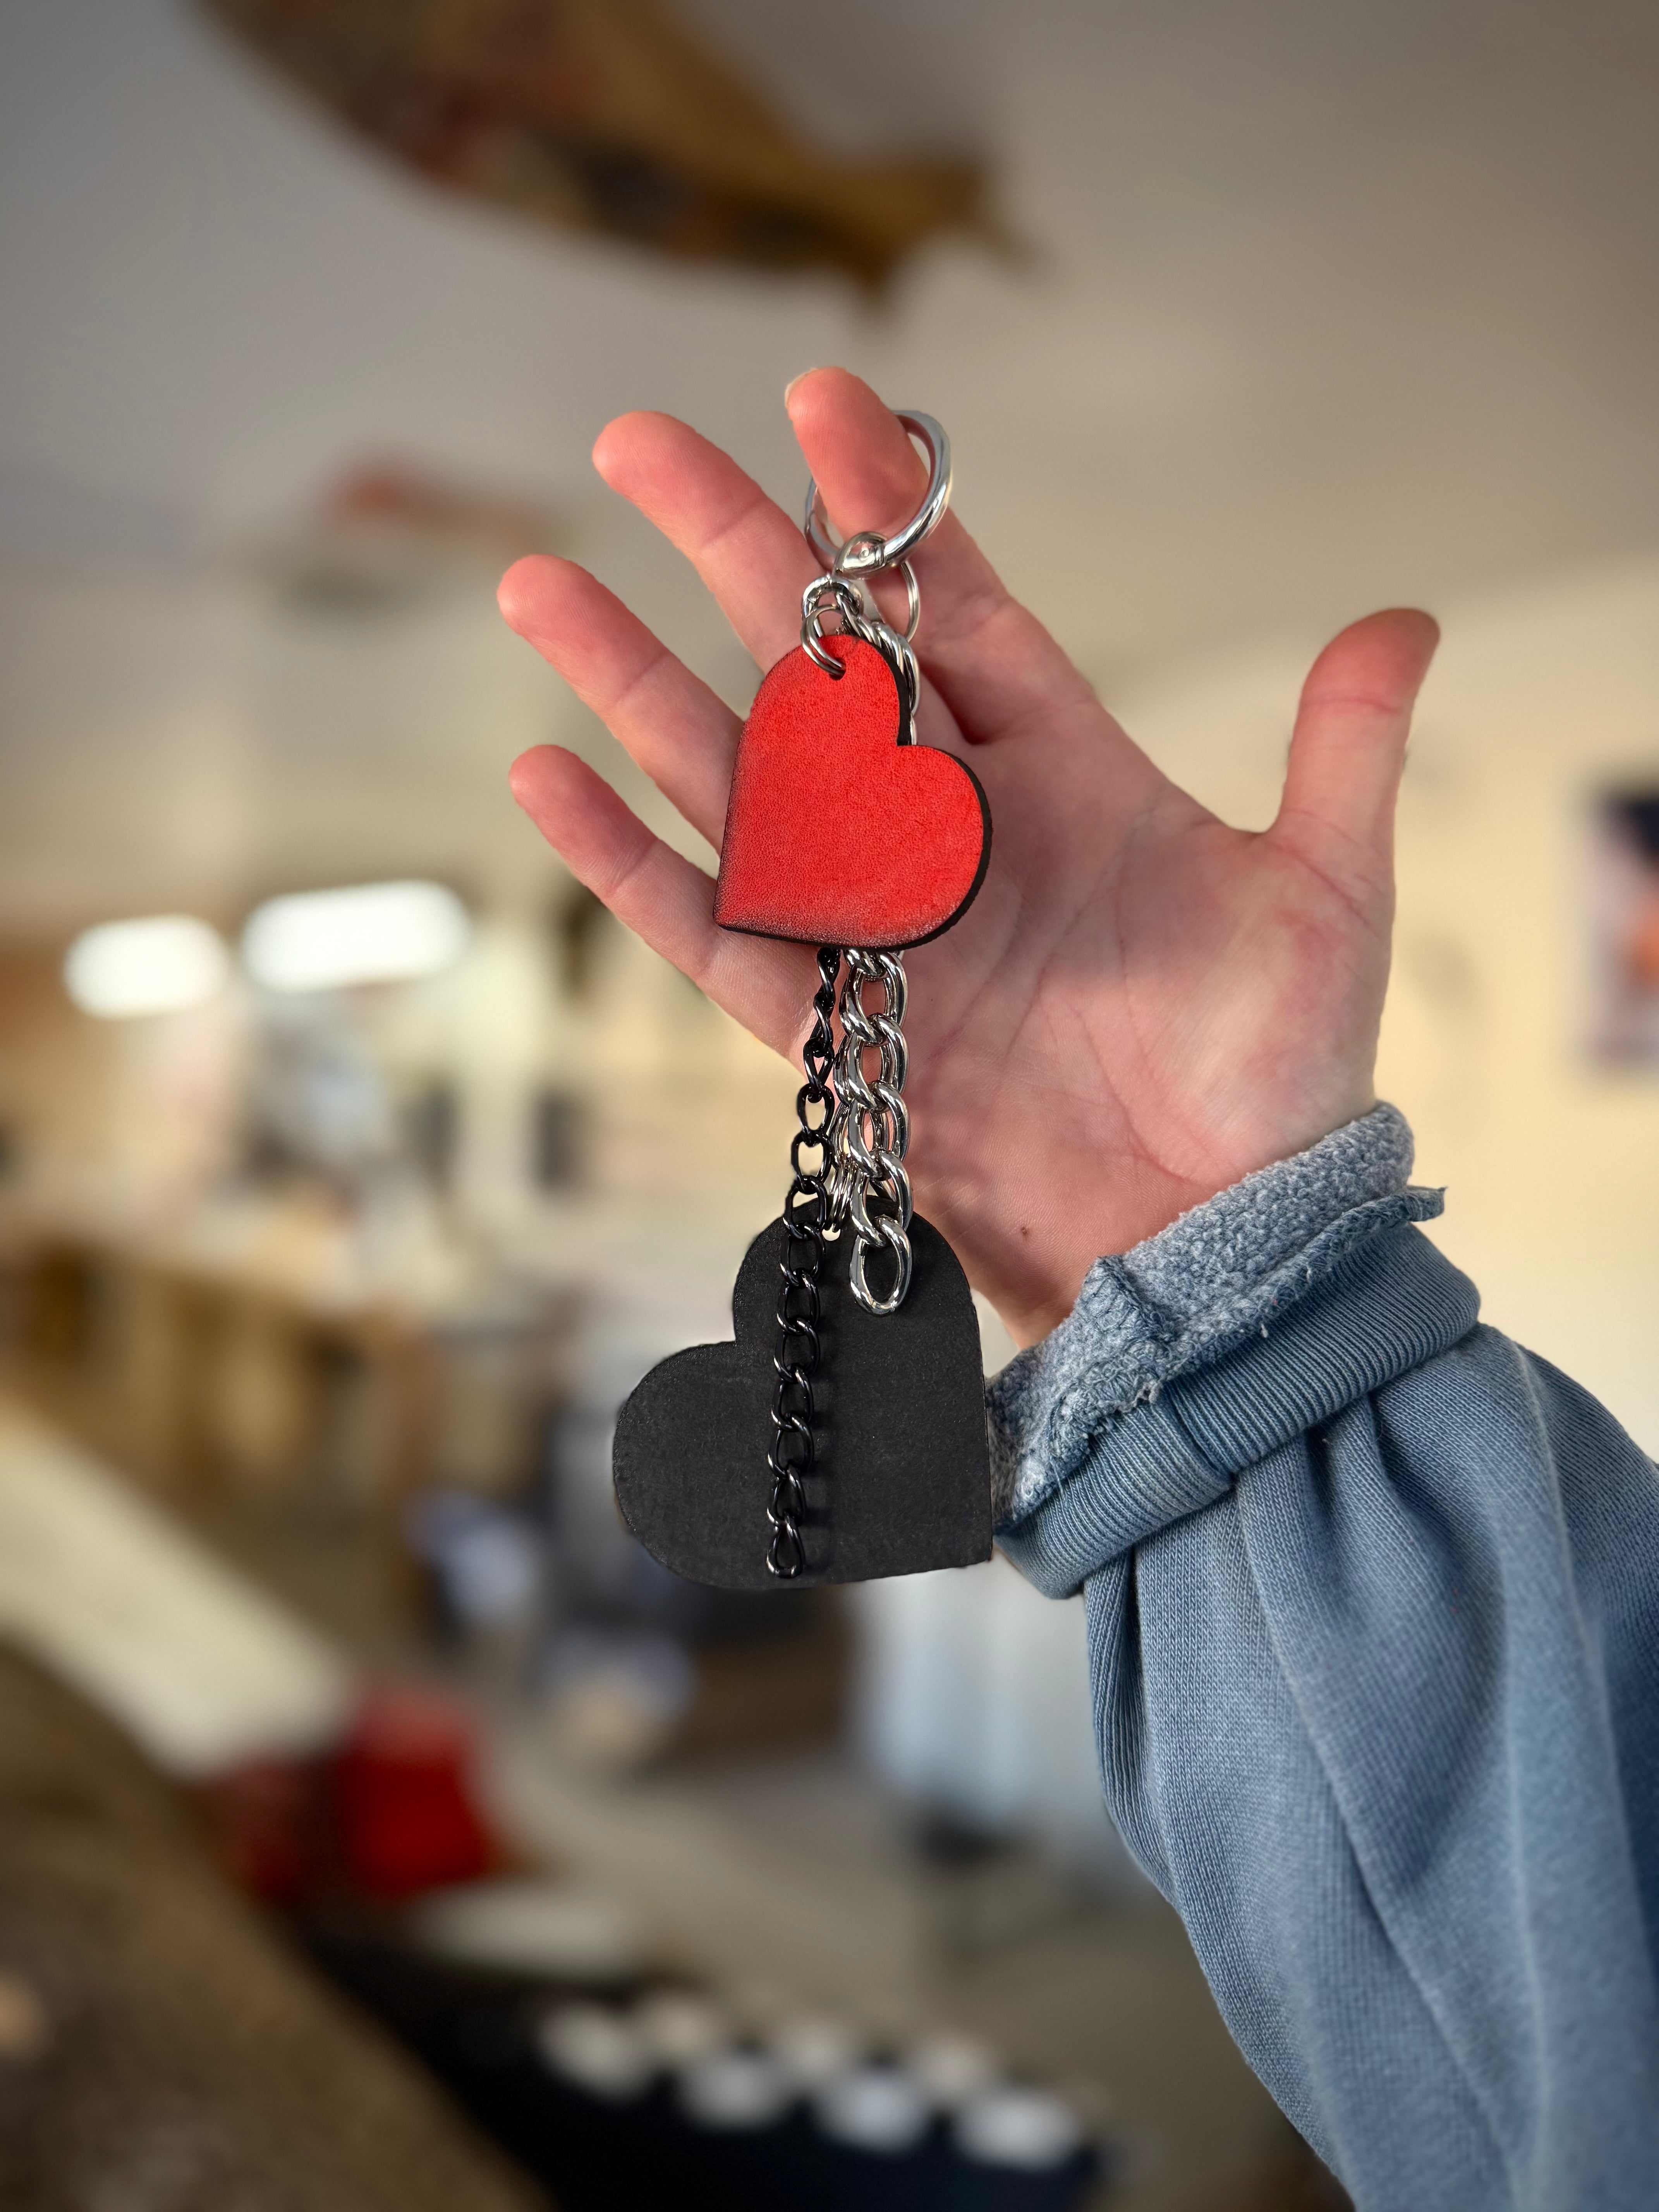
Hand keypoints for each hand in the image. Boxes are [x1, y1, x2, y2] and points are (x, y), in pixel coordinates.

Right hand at [501, 368, 1437, 1345]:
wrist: (1212, 1238)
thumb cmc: (1275, 1079)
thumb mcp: (1325, 896)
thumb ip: (1340, 752)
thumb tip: (1403, 619)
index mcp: (1066, 777)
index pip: (958, 611)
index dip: (889, 513)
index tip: (824, 406)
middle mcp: (954, 834)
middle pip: (818, 665)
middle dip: (728, 549)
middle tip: (635, 442)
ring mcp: (880, 926)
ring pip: (736, 779)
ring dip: (635, 684)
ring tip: (542, 584)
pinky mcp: (827, 1029)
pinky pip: (711, 930)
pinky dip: (629, 866)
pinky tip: (549, 778)